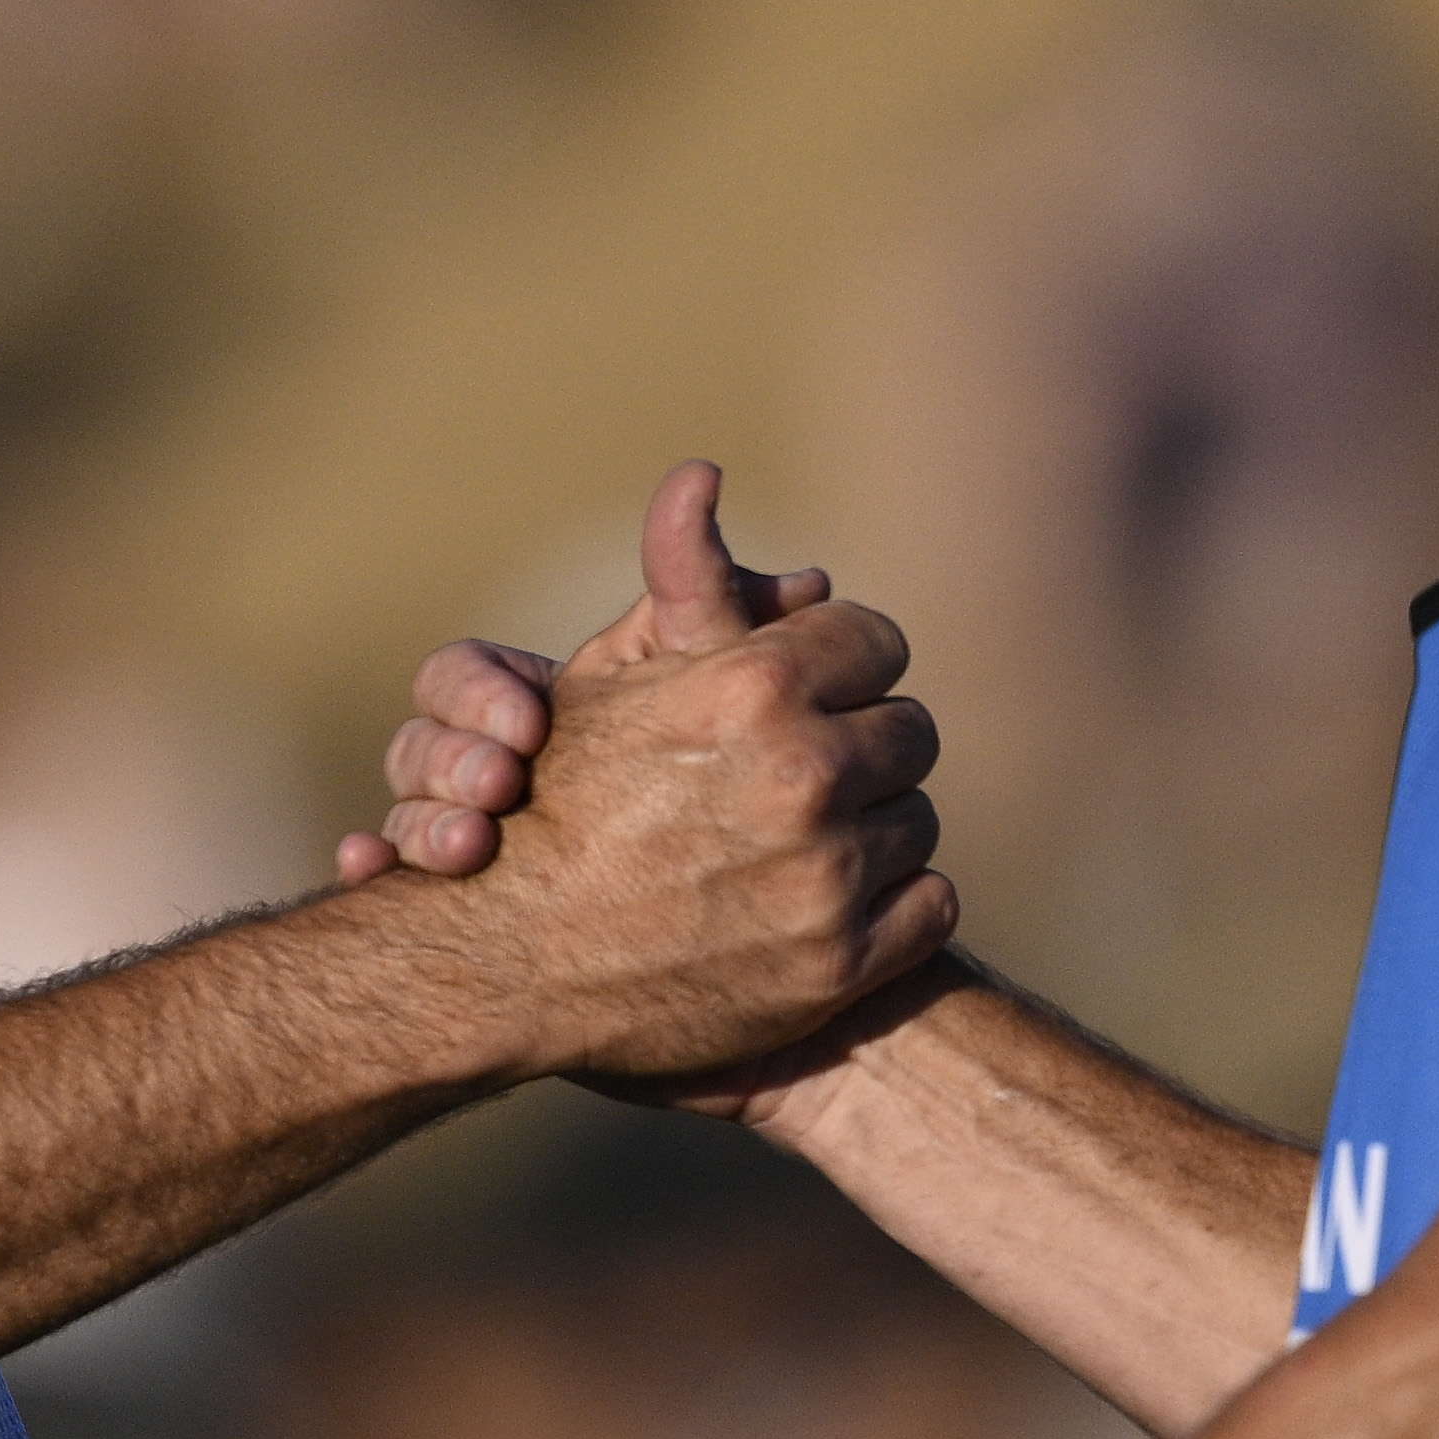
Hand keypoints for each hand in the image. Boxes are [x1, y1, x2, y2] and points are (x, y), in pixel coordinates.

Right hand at [354, 462, 954, 1083]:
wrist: (507, 965)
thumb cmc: (555, 801)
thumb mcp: (610, 676)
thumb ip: (682, 578)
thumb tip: (704, 473)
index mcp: (757, 687)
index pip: (875, 642)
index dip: (842, 665)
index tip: (814, 691)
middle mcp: (803, 776)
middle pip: (909, 731)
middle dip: (863, 745)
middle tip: (810, 772)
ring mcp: (826, 879)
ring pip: (919, 821)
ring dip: (873, 828)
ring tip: (805, 841)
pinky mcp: (841, 965)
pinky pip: (931, 905)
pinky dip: (892, 905)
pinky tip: (828, 903)